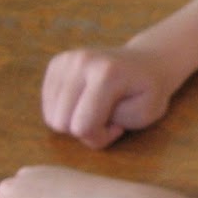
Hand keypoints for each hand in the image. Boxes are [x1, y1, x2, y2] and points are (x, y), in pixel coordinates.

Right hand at [41, 46, 179, 147]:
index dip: (100, 137)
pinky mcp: (56, 64)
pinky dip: (67, 111)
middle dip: (85, 130)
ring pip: (51, 117)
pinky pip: (48, 106)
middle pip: (61, 123)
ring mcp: (66, 60)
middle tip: (109, 118)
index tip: (119, 127)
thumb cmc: (150, 92)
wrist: (148, 61)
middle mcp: (80, 62)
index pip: (83, 126)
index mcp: (106, 74)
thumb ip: (112, 126)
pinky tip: (87, 101)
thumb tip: (79, 124)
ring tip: (99, 108)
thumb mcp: (145, 115)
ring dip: (75, 121)